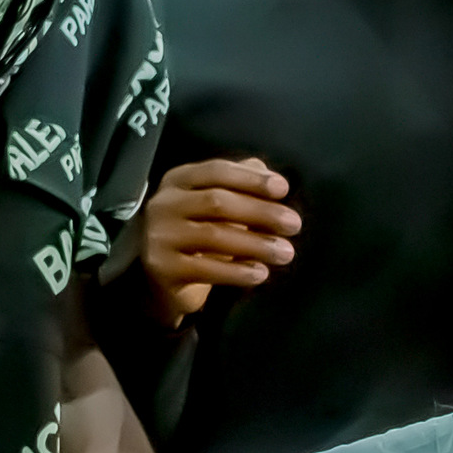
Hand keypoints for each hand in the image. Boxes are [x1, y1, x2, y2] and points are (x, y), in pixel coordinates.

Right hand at [139, 158, 300, 320]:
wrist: (161, 280)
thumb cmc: (196, 236)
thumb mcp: (213, 206)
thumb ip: (238, 186)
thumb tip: (267, 172)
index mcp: (177, 181)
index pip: (216, 171)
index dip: (251, 178)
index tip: (284, 189)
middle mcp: (163, 204)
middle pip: (217, 201)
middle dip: (261, 212)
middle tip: (294, 224)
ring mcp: (159, 236)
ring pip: (214, 235)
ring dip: (257, 244)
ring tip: (286, 253)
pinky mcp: (162, 268)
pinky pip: (206, 269)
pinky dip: (238, 271)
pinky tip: (261, 273)